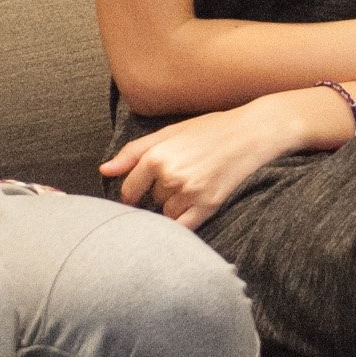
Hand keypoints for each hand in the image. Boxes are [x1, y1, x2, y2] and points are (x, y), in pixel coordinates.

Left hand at [102, 94, 321, 229]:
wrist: (251, 133)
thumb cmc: (209, 129)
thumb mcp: (169, 132)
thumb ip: (133, 152)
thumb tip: (104, 170)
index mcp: (157, 156)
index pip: (130, 189)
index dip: (134, 192)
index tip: (142, 191)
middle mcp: (170, 176)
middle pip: (151, 201)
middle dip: (160, 194)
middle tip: (181, 177)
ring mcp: (190, 192)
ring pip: (167, 214)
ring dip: (175, 207)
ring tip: (194, 187)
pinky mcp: (208, 205)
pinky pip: (183, 227)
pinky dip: (183, 222)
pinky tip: (193, 207)